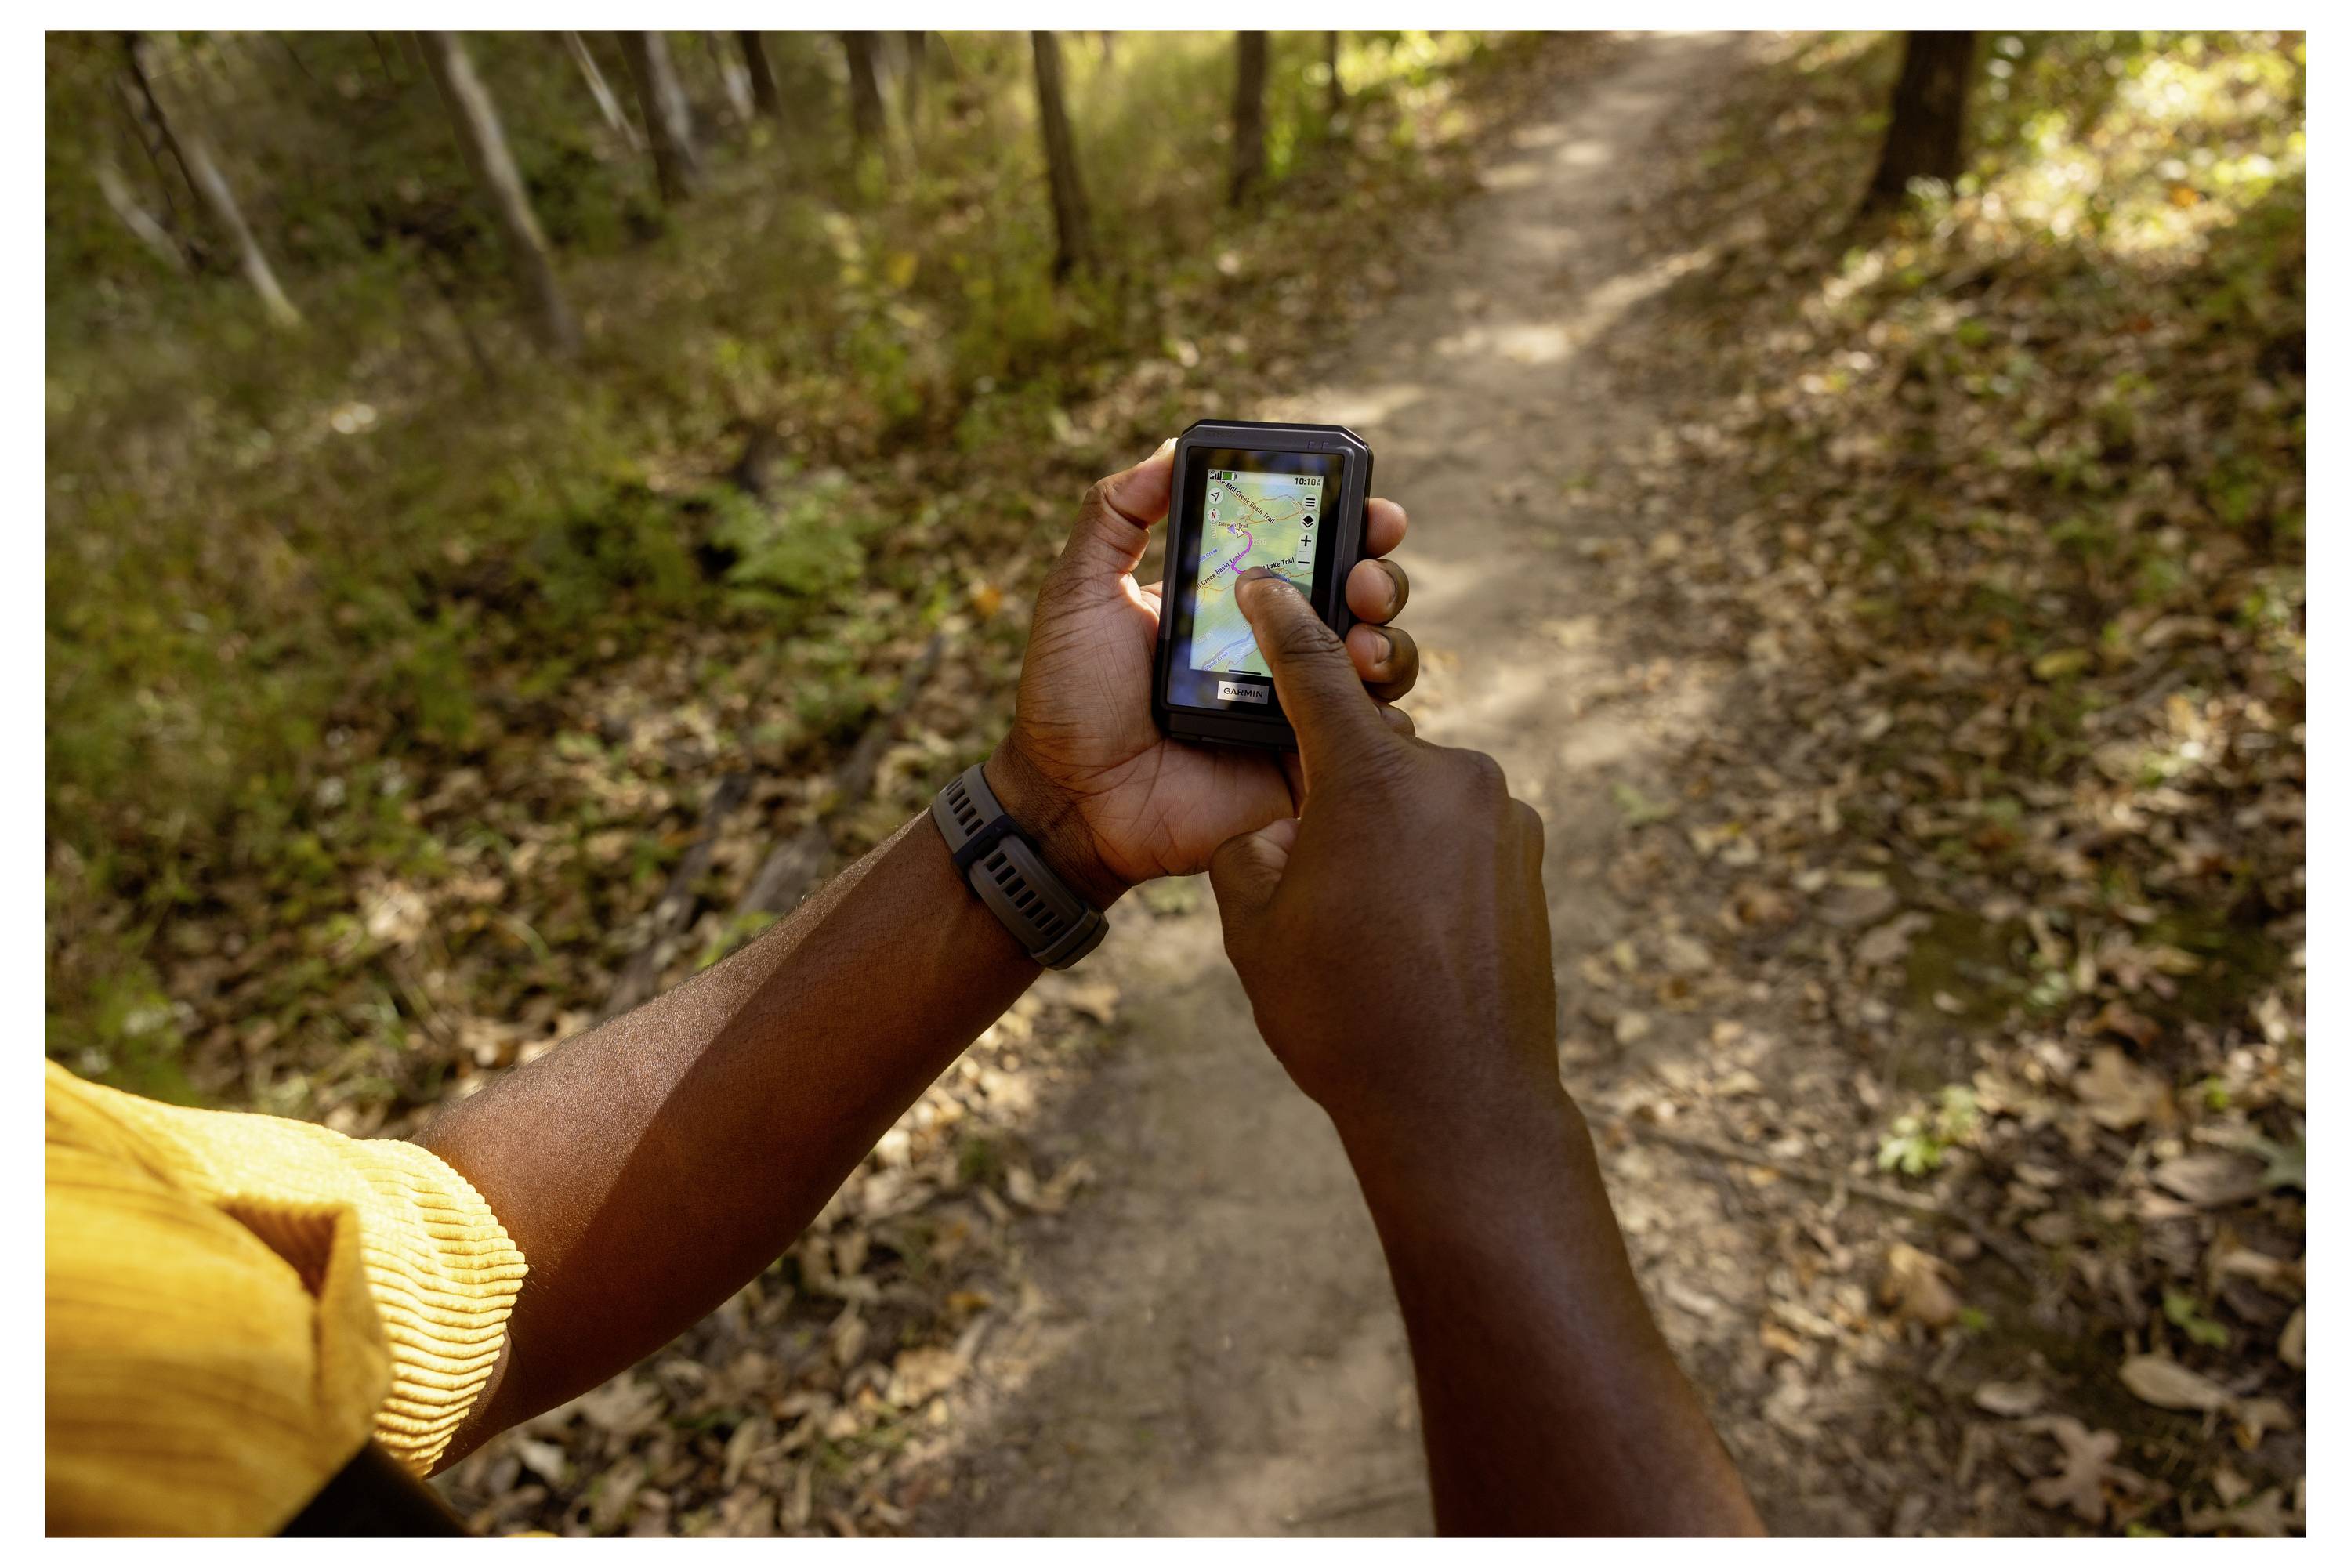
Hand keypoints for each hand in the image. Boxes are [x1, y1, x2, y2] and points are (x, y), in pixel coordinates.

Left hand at [987, 441, 1417, 908]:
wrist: (1068, 799)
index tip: (1367, 505)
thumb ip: (1115, 515)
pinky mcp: (1304, 768)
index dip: (1351, 522)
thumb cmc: (1067, 697)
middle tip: (1362, 579)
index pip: (1311, 548)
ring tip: (1363, 642)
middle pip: (1362, 599)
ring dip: (1388, 641)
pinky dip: (1382, 721)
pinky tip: (1362, 708)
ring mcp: (1298, 709)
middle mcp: (1278, 648)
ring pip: (1380, 663)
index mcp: (1236, 601)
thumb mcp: (1079, 592)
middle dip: (1380, 575)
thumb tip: (1166, 448)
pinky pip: (1368, 745)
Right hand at [1205, 568, 1560, 1147]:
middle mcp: (1448, 775)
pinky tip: (1407, 935)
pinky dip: (1423, 862)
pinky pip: (1456, 832)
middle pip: (1367, 747)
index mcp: (1371, 776)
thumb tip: (1284, 813)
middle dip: (1328, 787)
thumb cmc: (1343, 1016)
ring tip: (1359, 922)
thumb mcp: (1254, 921)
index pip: (1311, 670)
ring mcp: (1500, 814)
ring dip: (1379, 830)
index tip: (1263, 582)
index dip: (1280, 623)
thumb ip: (1255, 839)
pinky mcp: (1527, 854)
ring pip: (1414, 793)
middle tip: (1304, 866)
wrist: (1461, 1104)